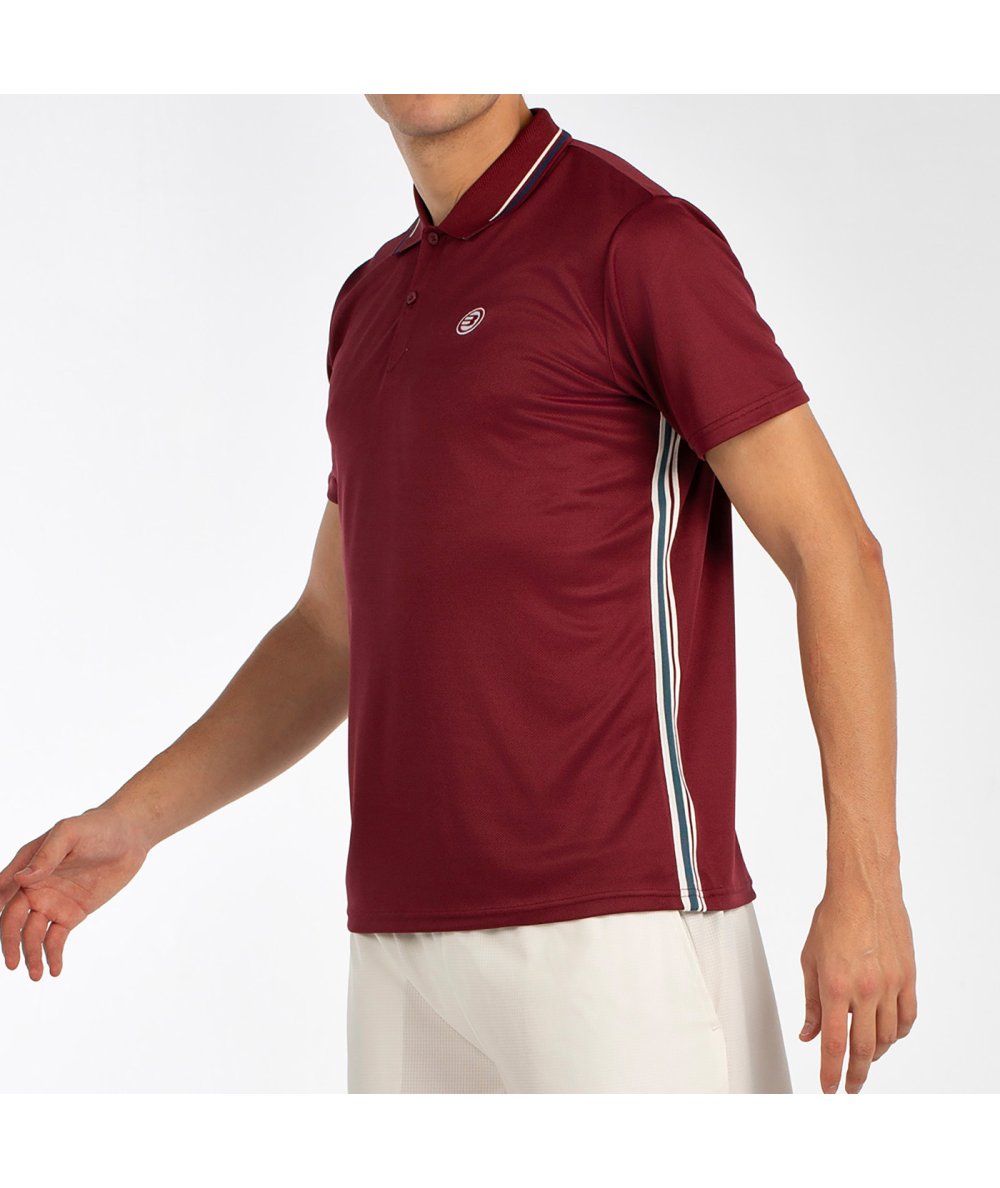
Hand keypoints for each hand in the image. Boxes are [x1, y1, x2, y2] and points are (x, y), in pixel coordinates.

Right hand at [0, 806, 149, 979]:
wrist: (130, 835)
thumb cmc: (96, 826)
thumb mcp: (70, 833)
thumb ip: (47, 855)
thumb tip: (21, 880)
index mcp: (27, 865)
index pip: (2, 891)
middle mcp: (35, 886)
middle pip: (13, 920)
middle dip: (9, 942)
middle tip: (11, 964)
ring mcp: (52, 902)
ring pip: (33, 934)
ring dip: (31, 955)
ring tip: (36, 975)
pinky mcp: (72, 913)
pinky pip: (56, 939)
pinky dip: (52, 955)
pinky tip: (54, 970)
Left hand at [798, 885, 916, 1092]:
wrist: (864, 891)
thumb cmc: (832, 919)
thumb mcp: (810, 959)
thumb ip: (811, 1001)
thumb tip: (808, 1035)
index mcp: (835, 986)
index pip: (834, 1043)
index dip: (830, 1071)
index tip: (829, 1088)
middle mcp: (865, 990)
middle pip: (864, 1048)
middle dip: (856, 1074)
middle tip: (850, 1087)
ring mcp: (890, 984)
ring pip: (888, 1037)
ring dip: (876, 1054)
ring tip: (865, 1059)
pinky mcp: (908, 977)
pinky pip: (907, 1018)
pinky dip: (897, 1034)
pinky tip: (888, 1037)